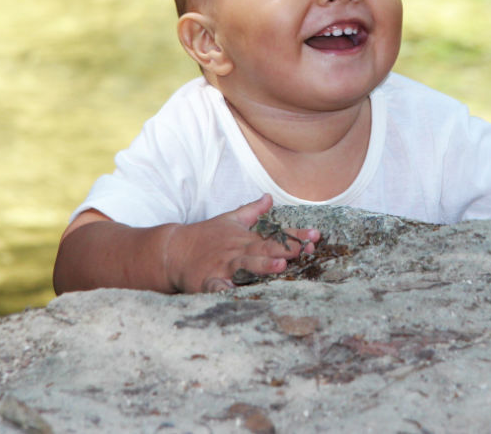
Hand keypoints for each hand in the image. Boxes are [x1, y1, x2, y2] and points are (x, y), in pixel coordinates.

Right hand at [165, 194, 317, 292]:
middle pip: (265, 249)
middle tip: (305, 249)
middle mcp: (238, 251)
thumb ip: (252, 211)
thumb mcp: (230, 220)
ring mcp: (224, 266)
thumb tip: (269, 197)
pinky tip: (234, 293)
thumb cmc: (206, 237)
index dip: (296, 235)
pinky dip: (225, 290)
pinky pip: (218, 287)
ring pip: (246, 266)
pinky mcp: (208, 281)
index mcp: (246, 239)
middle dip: (286, 249)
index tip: (316, 235)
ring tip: (280, 266)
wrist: (174, 250)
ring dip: (263, 266)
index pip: (276, 236)